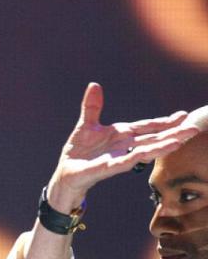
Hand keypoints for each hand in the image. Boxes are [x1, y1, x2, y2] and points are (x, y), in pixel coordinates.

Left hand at [47, 82, 199, 209]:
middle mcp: (124, 146)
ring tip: (180, 140)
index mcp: (122, 135)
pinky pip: (123, 162)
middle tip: (194, 128)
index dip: (164, 122)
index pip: (147, 126)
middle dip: (173, 134)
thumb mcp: (86, 125)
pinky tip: (147, 153)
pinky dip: (135, 157)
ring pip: (144, 151)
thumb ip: (92, 107)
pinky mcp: (106, 168)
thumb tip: (94, 85)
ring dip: (161, 146)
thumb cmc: (78, 152)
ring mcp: (118, 158)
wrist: (65, 173)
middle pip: (152, 138)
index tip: (183, 115)